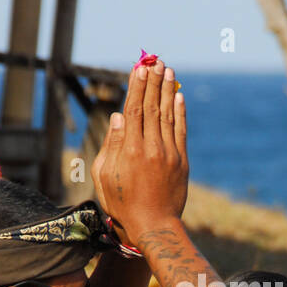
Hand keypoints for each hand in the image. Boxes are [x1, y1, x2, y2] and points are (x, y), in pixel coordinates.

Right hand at [91, 59, 187, 248]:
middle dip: (153, 81)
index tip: (139, 68)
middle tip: (155, 60)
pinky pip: (181, 130)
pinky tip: (179, 96)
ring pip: (168, 115)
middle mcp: (150, 147)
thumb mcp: (105, 176)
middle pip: (152, 106)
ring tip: (167, 70)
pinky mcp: (182, 161)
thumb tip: (118, 117)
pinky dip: (180, 112)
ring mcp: (169, 153)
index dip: (136, 86)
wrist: (154, 226)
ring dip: (167, 90)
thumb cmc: (122, 204)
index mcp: (129, 149)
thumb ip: (111, 144)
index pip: (133, 109)